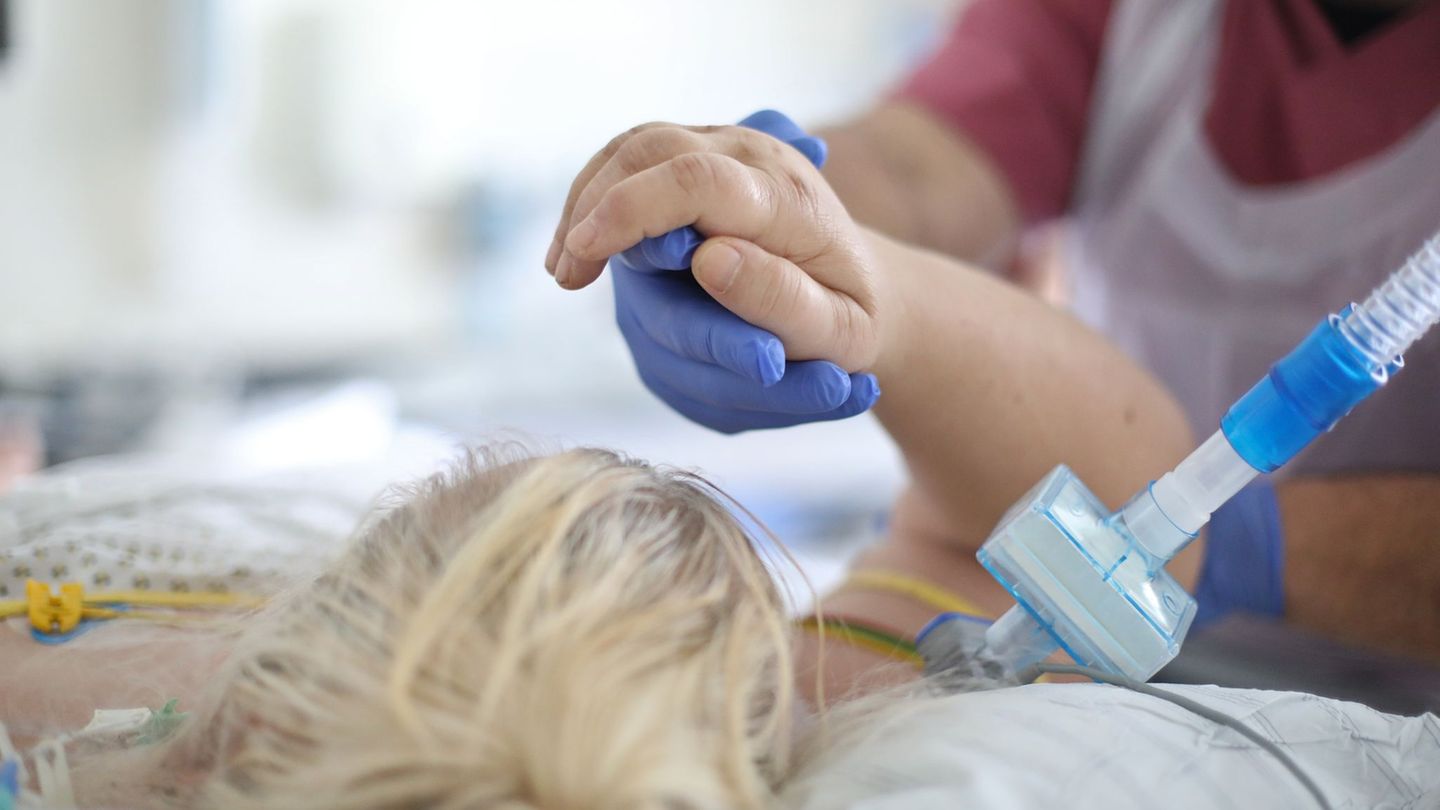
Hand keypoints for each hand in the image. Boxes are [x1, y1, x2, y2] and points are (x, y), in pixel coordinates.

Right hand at [546, 110, 886, 430]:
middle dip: (597, 206)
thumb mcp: (843, 334)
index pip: (697, 182)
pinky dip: (596, 199)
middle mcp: (753, 157)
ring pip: (633, 148)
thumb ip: (785, 302)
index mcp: (789, 199)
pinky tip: (578, 248)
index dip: (631, 214)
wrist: (867, 290)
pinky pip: (631, 160)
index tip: (585, 255)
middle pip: (651, 149)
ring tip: (564, 268)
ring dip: (587, 204)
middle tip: (565, 273)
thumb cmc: (852, 322)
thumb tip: (709, 260)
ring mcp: (724, 150)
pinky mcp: (698, 159)